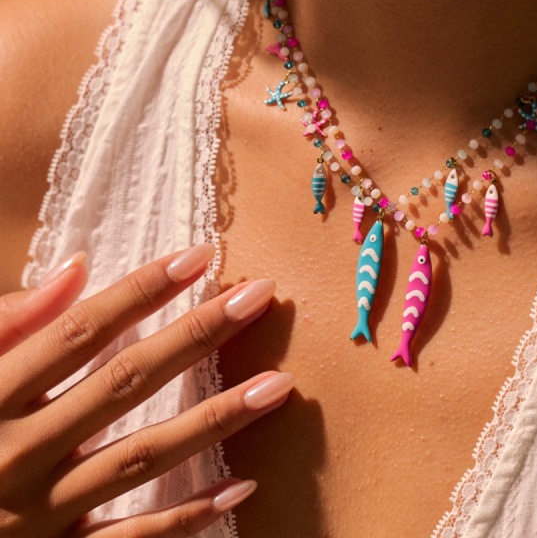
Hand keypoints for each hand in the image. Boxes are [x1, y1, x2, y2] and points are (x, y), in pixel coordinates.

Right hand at [0, 244, 292, 536]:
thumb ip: (10, 322)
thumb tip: (78, 266)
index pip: (78, 332)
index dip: (141, 290)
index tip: (200, 255)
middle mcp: (16, 453)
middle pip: (122, 384)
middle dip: (195, 336)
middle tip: (259, 297)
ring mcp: (38, 514)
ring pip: (141, 459)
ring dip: (215, 420)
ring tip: (278, 385)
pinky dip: (187, 517)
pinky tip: (244, 483)